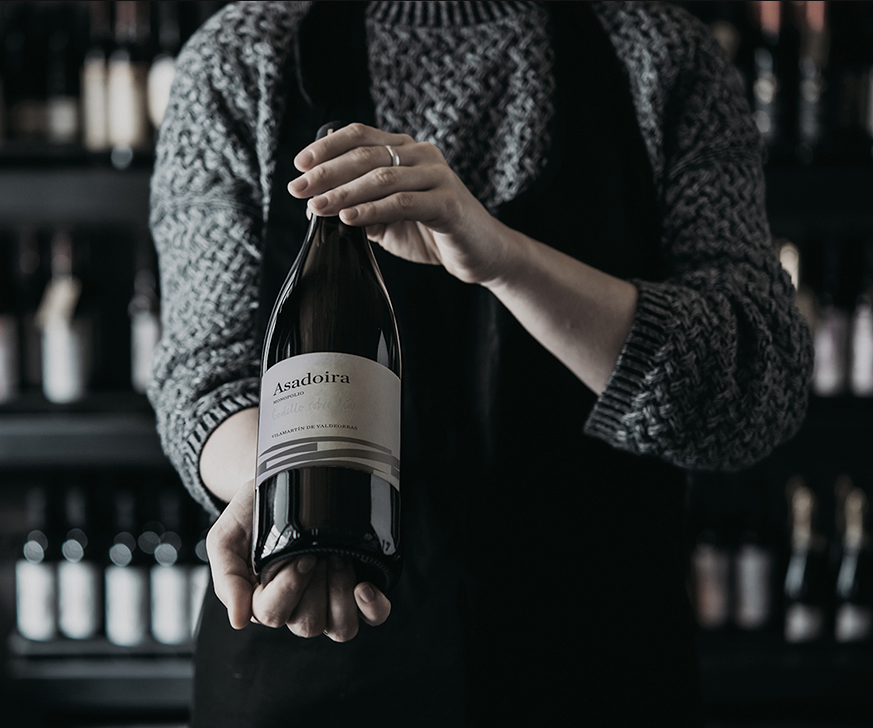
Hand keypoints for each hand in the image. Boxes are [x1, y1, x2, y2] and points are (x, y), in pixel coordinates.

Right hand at [206, 479, 390, 640]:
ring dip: (341, 594)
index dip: (289, 587)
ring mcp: (328, 600)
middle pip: (308, 624)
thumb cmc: (251, 515)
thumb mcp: (225, 539)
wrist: (281, 482)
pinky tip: (365, 587)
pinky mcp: (356, 587)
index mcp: (263, 601)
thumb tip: (238, 621)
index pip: (273, 614)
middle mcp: (297, 608)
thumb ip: (227, 579)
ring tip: (338, 559)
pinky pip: (372, 615)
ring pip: (341, 627)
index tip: (301, 554)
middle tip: (317, 552)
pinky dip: (373, 608)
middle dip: (316, 586)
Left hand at [287, 122, 512, 285]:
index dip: (327, 146)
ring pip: (382, 177)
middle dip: (327, 172)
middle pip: (366, 154)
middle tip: (298, 189)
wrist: (479, 254)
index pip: (360, 135)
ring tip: (318, 207)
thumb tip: (320, 209)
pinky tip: (349, 218)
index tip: (299, 165)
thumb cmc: (433, 234)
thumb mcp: (389, 220)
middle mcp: (423, 155)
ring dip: (344, 192)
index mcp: (407, 150)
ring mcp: (438, 176)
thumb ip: (361, 209)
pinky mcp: (449, 203)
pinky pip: (403, 202)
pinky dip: (372, 210)